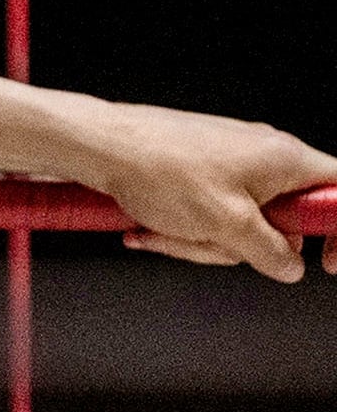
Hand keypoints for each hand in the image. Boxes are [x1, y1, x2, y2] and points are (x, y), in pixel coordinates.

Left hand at [81, 99, 336, 282]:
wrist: (97, 145)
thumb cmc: (158, 170)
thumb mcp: (226, 224)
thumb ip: (270, 251)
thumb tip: (290, 266)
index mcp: (284, 159)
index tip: (329, 260)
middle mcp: (262, 156)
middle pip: (282, 221)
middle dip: (243, 246)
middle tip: (211, 241)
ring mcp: (228, 163)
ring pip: (237, 225)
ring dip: (202, 241)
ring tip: (167, 230)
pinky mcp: (198, 172)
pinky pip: (205, 215)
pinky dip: (180, 229)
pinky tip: (149, 228)